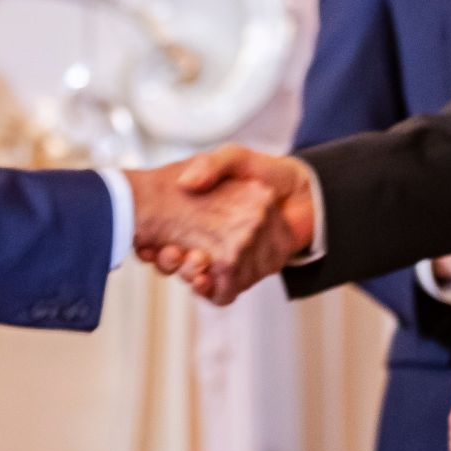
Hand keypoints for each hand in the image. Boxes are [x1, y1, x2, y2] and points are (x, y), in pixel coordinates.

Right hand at [133, 147, 316, 302]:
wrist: (305, 194)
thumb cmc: (266, 173)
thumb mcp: (236, 159)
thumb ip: (213, 164)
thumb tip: (187, 183)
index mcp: (194, 215)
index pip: (160, 234)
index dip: (148, 240)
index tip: (144, 240)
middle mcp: (203, 240)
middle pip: (171, 260)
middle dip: (165, 260)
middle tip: (169, 252)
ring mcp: (223, 259)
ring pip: (192, 276)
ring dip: (186, 273)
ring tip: (192, 261)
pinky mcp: (243, 275)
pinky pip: (220, 292)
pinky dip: (209, 289)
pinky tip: (203, 280)